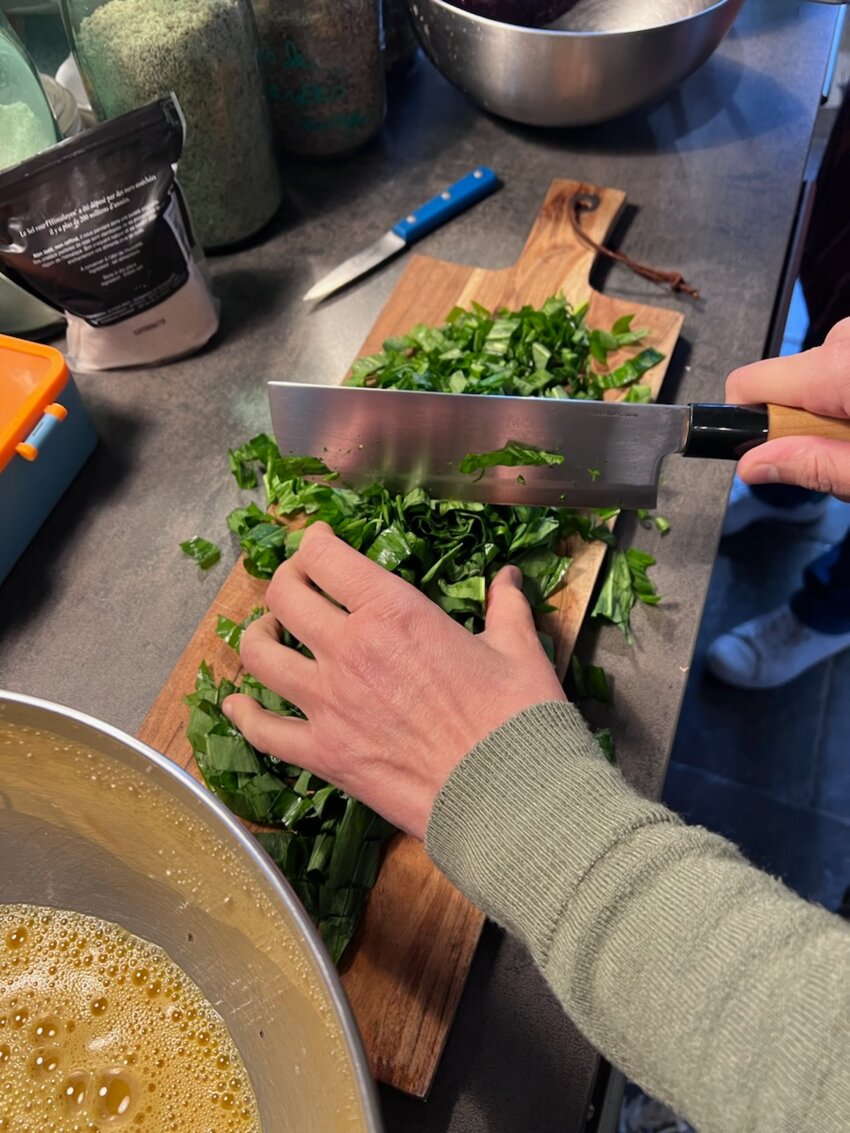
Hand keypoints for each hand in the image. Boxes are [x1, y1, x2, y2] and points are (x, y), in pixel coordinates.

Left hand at [222, 522, 565, 838]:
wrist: (507, 796)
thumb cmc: (517, 718)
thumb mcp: (518, 650)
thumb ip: (506, 608)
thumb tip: (509, 579)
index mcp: (393, 612)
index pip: (326, 557)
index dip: (314, 541)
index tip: (319, 540)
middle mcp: (348, 649)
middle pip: (284, 595)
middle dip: (286, 578)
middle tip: (299, 582)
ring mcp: (327, 704)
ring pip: (259, 654)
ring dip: (258, 634)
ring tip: (268, 631)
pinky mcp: (322, 754)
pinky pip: (263, 729)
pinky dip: (243, 714)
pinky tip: (238, 705)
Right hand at [727, 317, 849, 498]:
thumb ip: (813, 466)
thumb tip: (751, 465)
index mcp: (841, 366)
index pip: (748, 385)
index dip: (749, 423)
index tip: (774, 451)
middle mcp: (847, 339)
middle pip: (787, 385)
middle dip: (807, 426)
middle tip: (848, 458)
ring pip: (820, 378)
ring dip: (836, 414)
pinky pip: (843, 366)